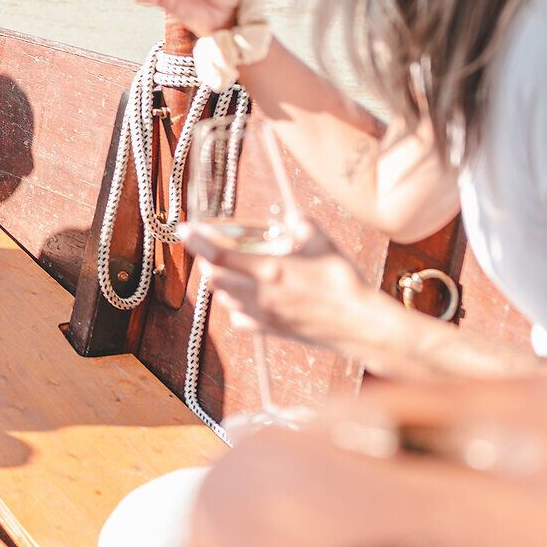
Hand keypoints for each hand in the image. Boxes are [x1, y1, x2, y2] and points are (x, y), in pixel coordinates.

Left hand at [179, 217, 388, 355]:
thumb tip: (291, 216)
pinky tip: (247, 299)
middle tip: (208, 249)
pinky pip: (241, 320)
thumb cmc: (345, 283)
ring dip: (220, 284)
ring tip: (226, 271)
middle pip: (214, 280)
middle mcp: (260, 296)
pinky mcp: (272, 331)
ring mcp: (264, 316)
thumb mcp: (323, 243)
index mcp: (269, 271)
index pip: (218, 256)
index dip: (196, 242)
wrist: (362, 326)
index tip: (183, 229)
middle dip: (206, 263)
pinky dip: (236, 308)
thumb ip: (302, 225)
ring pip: (225, 300)